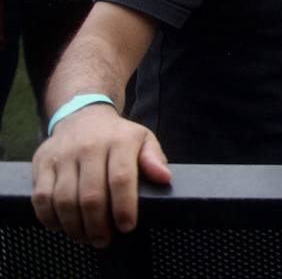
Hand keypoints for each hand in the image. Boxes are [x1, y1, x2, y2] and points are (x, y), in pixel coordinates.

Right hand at [31, 105, 171, 246]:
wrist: (83, 117)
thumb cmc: (117, 137)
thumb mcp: (143, 139)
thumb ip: (154, 159)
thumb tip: (164, 178)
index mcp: (119, 141)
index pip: (121, 179)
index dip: (124, 207)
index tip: (127, 227)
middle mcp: (89, 147)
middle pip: (91, 196)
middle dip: (98, 225)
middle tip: (104, 240)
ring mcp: (63, 156)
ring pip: (64, 200)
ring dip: (75, 226)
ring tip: (86, 238)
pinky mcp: (42, 164)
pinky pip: (41, 198)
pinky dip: (50, 218)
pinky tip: (62, 226)